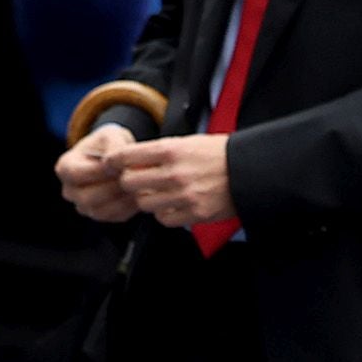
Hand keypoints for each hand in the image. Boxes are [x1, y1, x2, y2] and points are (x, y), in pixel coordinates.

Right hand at [56, 123, 139, 222]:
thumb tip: (114, 160)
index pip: (77, 174)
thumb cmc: (109, 143)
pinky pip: (115, 217)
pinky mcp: (102, 216)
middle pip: (88, 197)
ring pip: (102, 211)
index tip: (120, 164)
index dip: (100, 170)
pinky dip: (130, 206)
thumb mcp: (111, 134)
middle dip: (113, 187)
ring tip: (138, 184)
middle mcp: (70, 191)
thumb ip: (113, 143)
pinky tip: (140, 193)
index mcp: (64, 168)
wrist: (116, 158)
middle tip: (133, 177)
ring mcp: (84, 207)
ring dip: (122, 198)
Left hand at [117, 135, 234, 227]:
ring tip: (157, 193)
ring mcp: (184, 196)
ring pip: (144, 203)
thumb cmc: (219, 155)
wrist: (251, 172)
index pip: (127, 156)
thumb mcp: (189, 143)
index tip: (111, 164)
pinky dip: (164, 214)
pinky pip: (164, 219)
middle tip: (134, 181)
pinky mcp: (194, 214)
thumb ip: (161, 152)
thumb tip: (131, 162)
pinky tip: (172, 205)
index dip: (114, 161)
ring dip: (146, 199)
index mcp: (172, 149)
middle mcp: (175, 173)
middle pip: (130, 182)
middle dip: (128, 182)